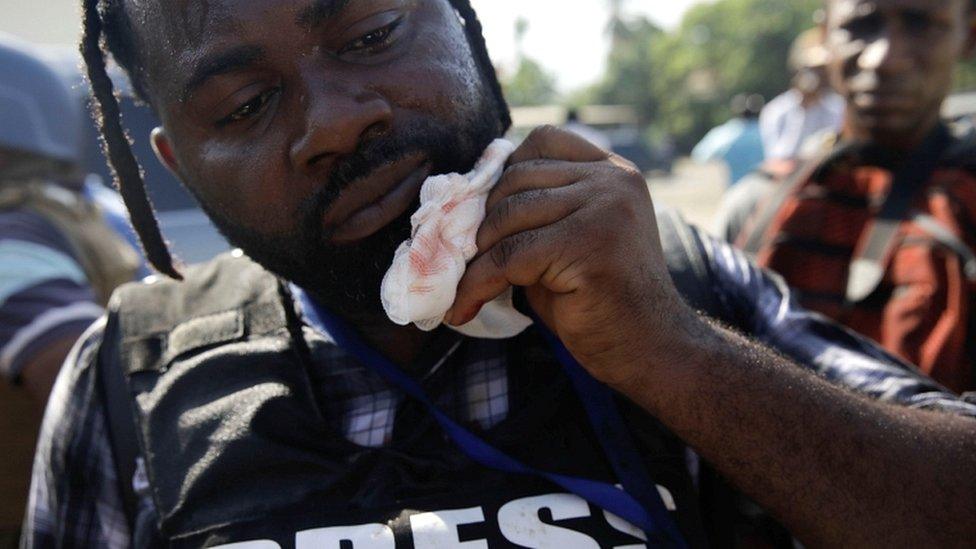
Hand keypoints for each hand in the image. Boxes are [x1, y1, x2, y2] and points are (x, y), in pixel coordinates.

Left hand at [445, 126, 695, 385]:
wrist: (652, 350)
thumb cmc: (603, 304)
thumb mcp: (568, 241)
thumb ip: (536, 214)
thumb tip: (468, 203)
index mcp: (614, 172)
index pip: (544, 142)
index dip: (505, 173)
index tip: (485, 212)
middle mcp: (613, 181)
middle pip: (517, 177)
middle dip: (483, 221)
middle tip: (464, 257)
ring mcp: (605, 207)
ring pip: (508, 216)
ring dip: (476, 256)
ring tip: (466, 286)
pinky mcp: (588, 243)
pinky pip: (508, 257)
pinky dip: (476, 284)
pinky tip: (463, 308)